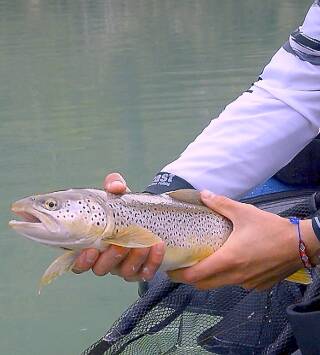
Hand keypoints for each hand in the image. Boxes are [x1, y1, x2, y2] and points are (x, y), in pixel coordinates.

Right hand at [72, 172, 164, 280]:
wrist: (147, 216)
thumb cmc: (124, 207)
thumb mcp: (118, 194)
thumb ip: (114, 184)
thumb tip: (115, 186)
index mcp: (92, 246)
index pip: (80, 263)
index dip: (82, 261)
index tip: (91, 250)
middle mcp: (106, 260)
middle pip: (102, 268)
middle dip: (111, 258)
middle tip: (120, 244)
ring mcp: (124, 267)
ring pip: (126, 272)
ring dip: (135, 259)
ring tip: (145, 243)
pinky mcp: (142, 270)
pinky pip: (146, 272)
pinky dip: (153, 261)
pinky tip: (158, 246)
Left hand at [168, 190, 319, 290]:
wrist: (301, 244)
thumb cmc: (270, 228)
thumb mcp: (243, 212)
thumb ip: (220, 204)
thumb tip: (203, 194)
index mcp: (228, 260)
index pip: (196, 275)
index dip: (180, 275)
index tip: (170, 270)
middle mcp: (235, 276)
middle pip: (204, 284)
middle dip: (190, 278)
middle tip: (183, 266)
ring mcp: (248, 284)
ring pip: (221, 285)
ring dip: (209, 278)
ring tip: (204, 262)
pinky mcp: (258, 286)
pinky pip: (237, 284)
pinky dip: (228, 277)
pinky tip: (231, 264)